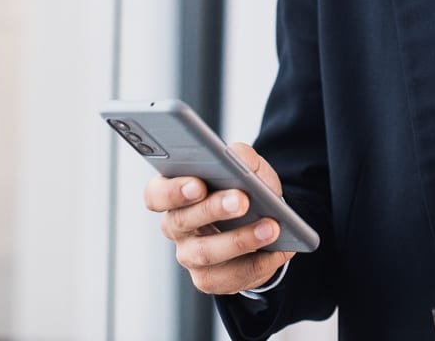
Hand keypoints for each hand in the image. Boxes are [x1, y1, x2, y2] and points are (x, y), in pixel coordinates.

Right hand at [144, 141, 295, 294]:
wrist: (265, 219)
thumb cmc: (246, 187)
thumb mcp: (247, 166)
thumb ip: (240, 156)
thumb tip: (238, 158)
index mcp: (174, 192)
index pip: (156, 194)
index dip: (173, 191)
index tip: (198, 184)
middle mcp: (176, 226)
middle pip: (182, 221)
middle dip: (213, 210)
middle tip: (241, 201)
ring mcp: (189, 256)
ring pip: (206, 252)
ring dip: (241, 239)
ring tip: (271, 227)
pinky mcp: (210, 279)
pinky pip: (232, 276)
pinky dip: (259, 262)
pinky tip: (278, 250)